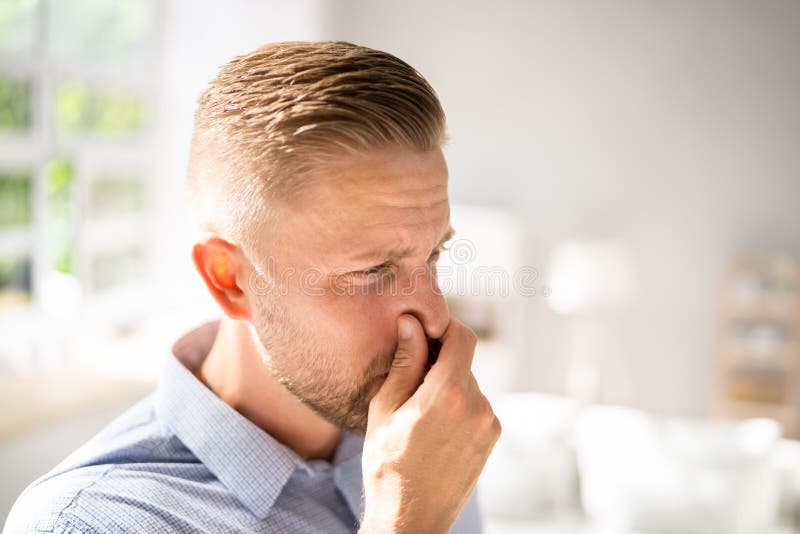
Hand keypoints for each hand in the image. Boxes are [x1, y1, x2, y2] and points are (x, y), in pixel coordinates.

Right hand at [359, 314, 500, 532]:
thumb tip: (411, 323)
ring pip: (468, 383)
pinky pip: (475, 405)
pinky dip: (456, 404)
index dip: (444, 325)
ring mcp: (489, 424)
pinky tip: (433, 427)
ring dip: (446, 383)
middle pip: (462, 360)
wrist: (410, 521)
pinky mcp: (491, 438)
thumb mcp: (385, 409)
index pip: (462, 336)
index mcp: (448, 394)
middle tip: (409, 375)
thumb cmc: (388, 466)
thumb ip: (404, 362)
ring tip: (417, 411)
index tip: (423, 329)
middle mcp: (478, 406)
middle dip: (438, 359)